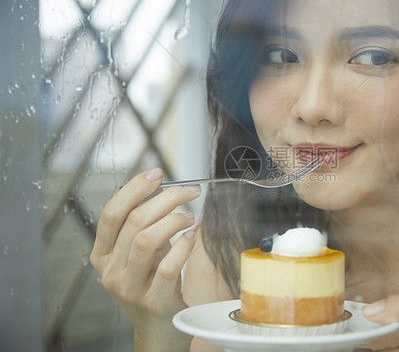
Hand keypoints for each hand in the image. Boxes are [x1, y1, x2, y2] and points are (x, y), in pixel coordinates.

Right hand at [90, 168, 200, 350]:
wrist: (160, 328)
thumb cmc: (154, 282)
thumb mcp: (144, 251)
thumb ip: (145, 222)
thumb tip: (158, 186)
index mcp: (103, 254)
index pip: (111, 213)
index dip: (134, 189)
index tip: (157, 173)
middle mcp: (111, 271)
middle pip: (134, 221)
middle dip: (166, 198)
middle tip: (190, 191)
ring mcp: (130, 288)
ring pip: (145, 240)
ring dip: (173, 220)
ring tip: (190, 217)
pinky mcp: (153, 301)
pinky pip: (167, 266)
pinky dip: (182, 246)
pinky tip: (191, 238)